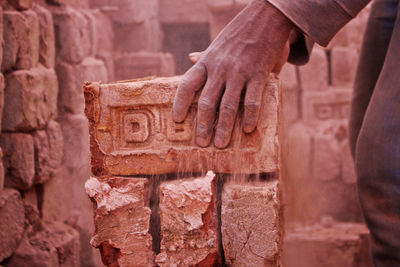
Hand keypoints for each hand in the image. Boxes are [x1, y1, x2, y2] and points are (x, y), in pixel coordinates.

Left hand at [173, 0, 292, 147]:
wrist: (266, 18)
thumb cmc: (239, 33)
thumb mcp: (217, 44)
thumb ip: (205, 56)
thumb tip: (190, 58)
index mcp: (207, 61)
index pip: (187, 85)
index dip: (180, 104)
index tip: (177, 120)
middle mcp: (220, 69)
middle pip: (206, 102)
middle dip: (203, 125)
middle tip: (202, 143)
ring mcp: (239, 72)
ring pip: (228, 106)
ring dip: (224, 128)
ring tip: (221, 144)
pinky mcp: (259, 74)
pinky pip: (252, 100)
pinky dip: (250, 116)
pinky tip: (248, 130)